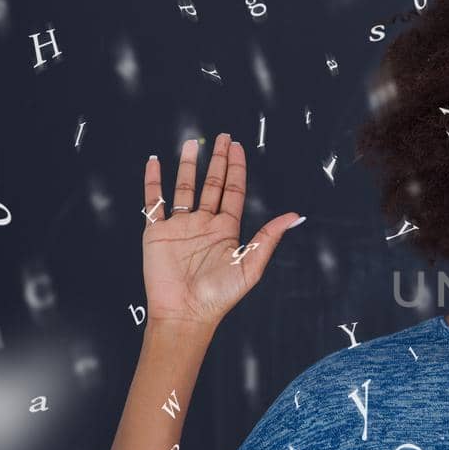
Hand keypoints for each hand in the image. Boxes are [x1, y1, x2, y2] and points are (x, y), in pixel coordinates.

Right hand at [141, 133, 302, 328]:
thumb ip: (269, 237)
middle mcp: (203, 223)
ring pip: (184, 187)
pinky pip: (153, 201)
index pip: (232, 191)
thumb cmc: (219, 295)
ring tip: (191, 143)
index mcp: (226, 229)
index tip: (237, 147)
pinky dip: (152, 181)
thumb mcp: (250, 265)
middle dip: (217, 160)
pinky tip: (154, 162)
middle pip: (211, 184)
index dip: (235, 168)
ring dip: (187, 165)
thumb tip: (295, 216)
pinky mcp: (157, 232)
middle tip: (222, 137)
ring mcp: (180, 226)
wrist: (186, 312)